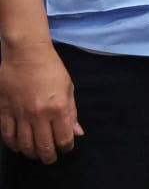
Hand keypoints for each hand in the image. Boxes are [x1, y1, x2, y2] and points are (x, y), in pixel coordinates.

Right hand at [0, 43, 83, 162]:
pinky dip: (13, 145)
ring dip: (31, 153)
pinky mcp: (4, 112)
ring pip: (24, 145)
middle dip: (49, 156)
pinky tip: (19, 146)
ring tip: (36, 154)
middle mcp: (39, 114)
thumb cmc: (51, 68)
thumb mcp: (68, 88)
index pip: (63, 138)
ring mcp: (20, 114)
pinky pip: (7, 136)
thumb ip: (72, 112)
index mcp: (58, 107)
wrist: (25, 54)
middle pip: (43, 146)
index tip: (66, 148)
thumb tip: (77, 133)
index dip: (66, 147)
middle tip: (50, 158)